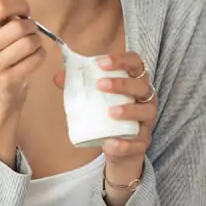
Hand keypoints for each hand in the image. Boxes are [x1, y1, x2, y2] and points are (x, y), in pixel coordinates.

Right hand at [0, 0, 46, 111]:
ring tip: (30, 46)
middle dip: (31, 26)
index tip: (24, 11)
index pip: (1, 6)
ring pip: (30, 42)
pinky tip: (32, 58)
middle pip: (19, 25)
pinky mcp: (8, 80)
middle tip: (29, 32)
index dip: (20, 4)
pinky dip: (40, 56)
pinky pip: (36, 58)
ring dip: (37, 42)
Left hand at [55, 51, 156, 170]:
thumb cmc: (107, 114)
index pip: (134, 62)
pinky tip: (110, 142)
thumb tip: (58, 77)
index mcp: (135, 81)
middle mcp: (146, 98)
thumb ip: (79, 87)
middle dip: (122, 84)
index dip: (120, 60)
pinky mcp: (144, 141)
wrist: (115, 145)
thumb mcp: (94, 98)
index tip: (100, 63)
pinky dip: (124, 143)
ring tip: (110, 112)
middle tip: (100, 85)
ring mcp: (147, 120)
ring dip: (129, 110)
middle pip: (141, 86)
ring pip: (146, 112)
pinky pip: (138, 142)